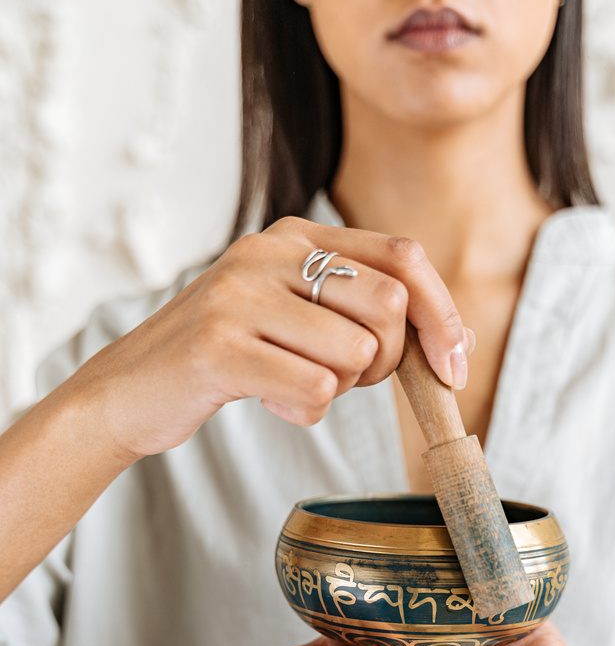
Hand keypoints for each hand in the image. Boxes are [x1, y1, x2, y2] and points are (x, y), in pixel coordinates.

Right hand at [66, 218, 469, 462]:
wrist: (129, 389)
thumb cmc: (228, 356)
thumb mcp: (293, 314)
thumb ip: (360, 310)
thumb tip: (453, 339)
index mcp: (295, 235)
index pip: (402, 256)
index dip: (443, 314)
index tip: (454, 368)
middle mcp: (269, 251)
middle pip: (389, 306)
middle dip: (385, 363)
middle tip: (343, 378)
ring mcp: (240, 295)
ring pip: (356, 352)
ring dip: (339, 389)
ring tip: (292, 384)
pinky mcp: (219, 346)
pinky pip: (314, 390)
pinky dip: (304, 410)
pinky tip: (269, 400)